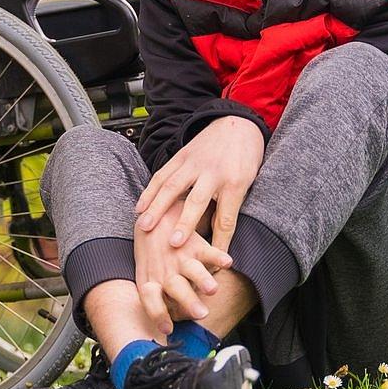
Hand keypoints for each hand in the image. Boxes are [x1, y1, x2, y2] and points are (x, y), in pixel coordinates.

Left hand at [134, 199, 231, 324]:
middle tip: (200, 314)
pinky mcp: (194, 243)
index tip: (167, 330)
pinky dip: (218, 256)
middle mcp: (165, 270)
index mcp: (150, 280)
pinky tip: (228, 263)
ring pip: (192, 270)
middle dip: (188, 302)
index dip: (157, 314)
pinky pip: (208, 251)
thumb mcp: (146, 276)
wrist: (152, 217)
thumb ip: (157, 298)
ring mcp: (180, 257)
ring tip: (213, 289)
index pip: (150, 300)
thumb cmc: (150, 256)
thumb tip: (164, 330)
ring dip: (202, 279)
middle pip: (175, 288)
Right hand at [136, 115, 264, 254]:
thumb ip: (229, 210)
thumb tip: (218, 242)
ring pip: (172, 187)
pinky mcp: (181, 156)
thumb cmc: (244, 159)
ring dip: (157, 208)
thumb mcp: (247, 185)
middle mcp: (213, 172)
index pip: (226, 218)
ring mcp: (194, 162)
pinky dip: (149, 191)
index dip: (219, 241)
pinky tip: (140, 206)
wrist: (238, 124)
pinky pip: (162, 175)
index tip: (213, 264)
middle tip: (173, 243)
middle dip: (184, 223)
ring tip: (144, 226)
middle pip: (197, 201)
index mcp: (235, 183)